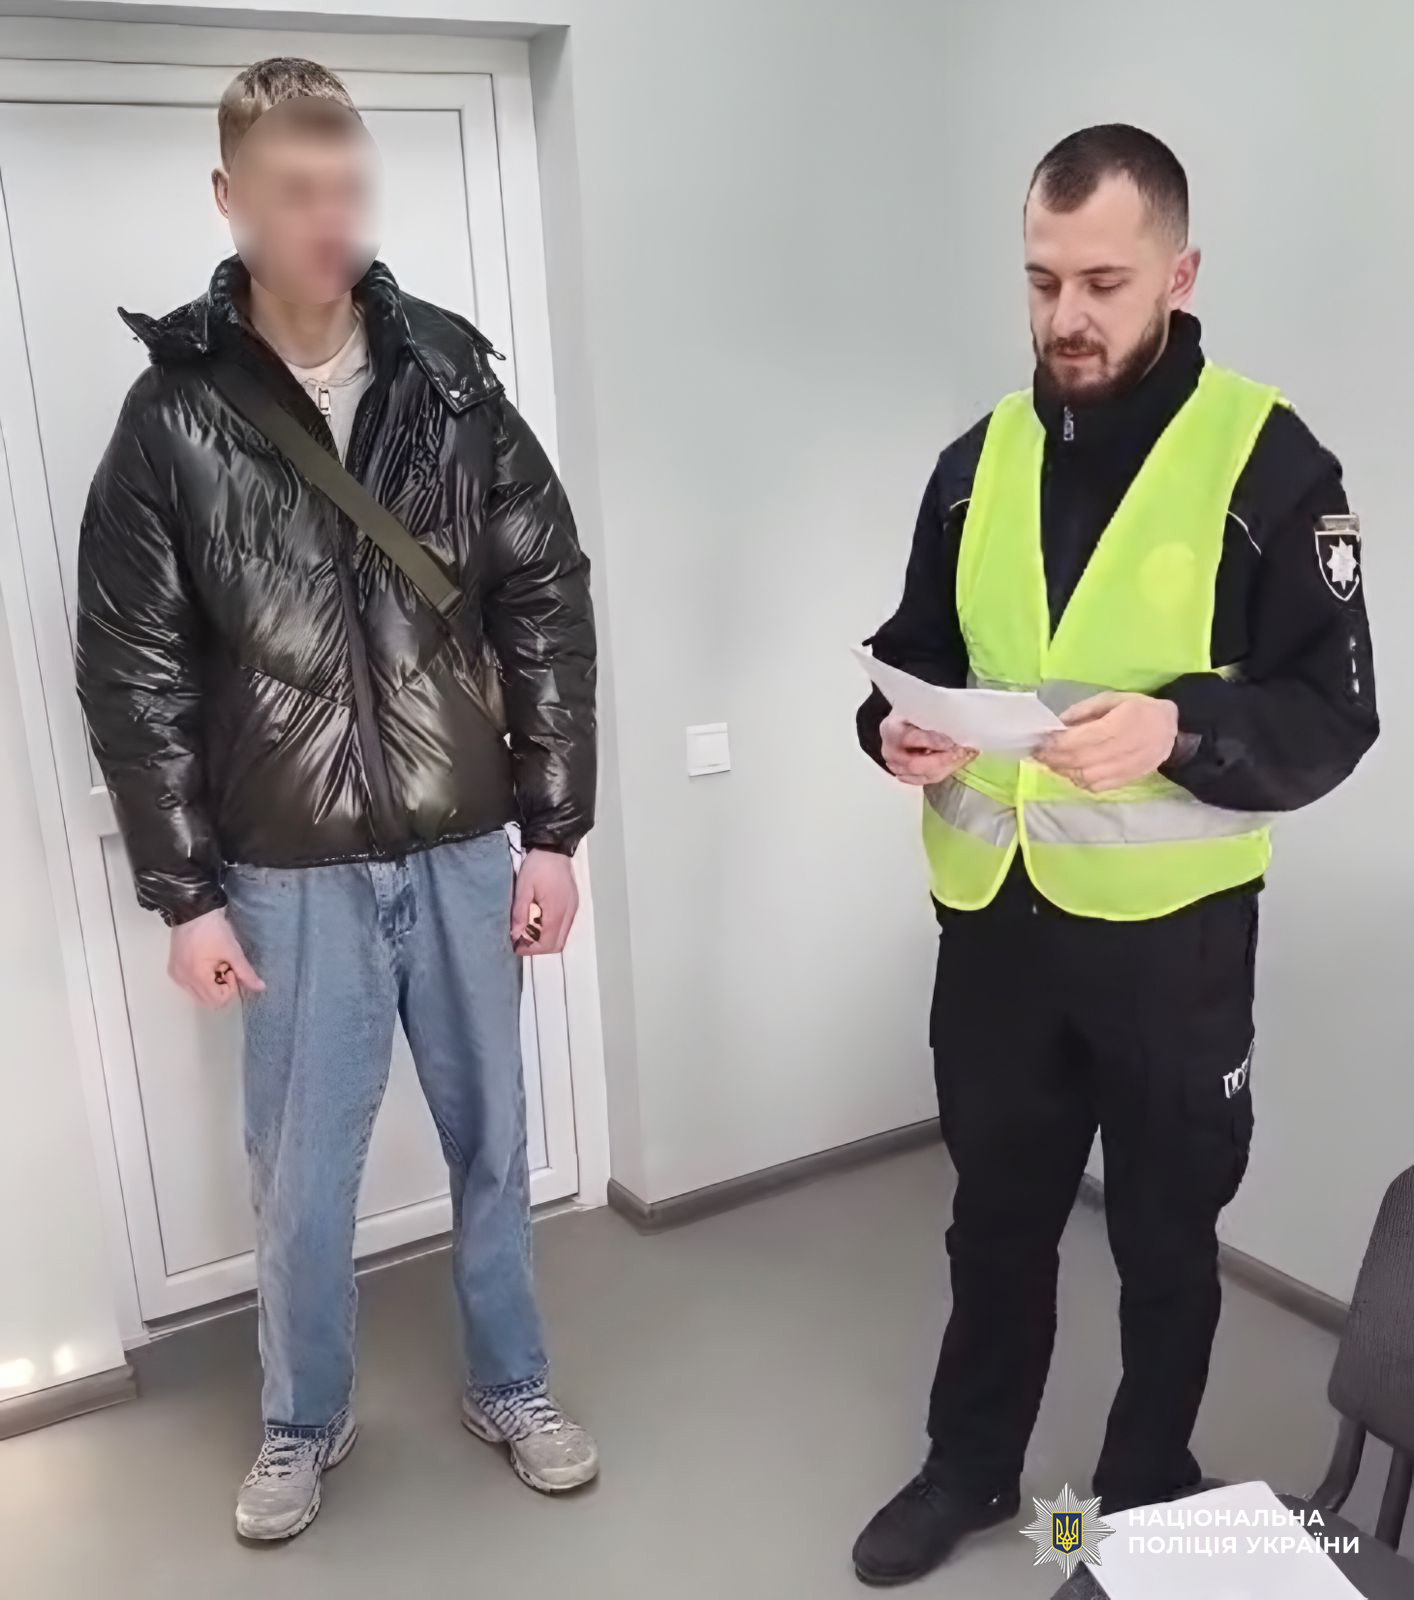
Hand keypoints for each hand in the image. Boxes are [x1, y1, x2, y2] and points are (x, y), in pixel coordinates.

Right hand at [168, 909, 264, 1008]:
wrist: (193, 911)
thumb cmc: (214, 930)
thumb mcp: (233, 952)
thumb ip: (246, 973)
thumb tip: (260, 988)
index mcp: (196, 977)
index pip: (218, 999)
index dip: (229, 987)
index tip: (230, 968)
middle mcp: (183, 981)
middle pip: (208, 1000)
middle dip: (221, 987)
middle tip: (223, 966)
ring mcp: (176, 976)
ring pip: (199, 994)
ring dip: (211, 983)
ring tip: (214, 962)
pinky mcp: (173, 970)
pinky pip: (191, 985)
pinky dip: (202, 979)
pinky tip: (205, 962)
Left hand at [511, 849, 578, 955]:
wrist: (554, 848)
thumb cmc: (538, 866)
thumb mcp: (523, 888)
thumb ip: (520, 913)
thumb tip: (515, 934)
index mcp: (557, 911)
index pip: (547, 943)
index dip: (531, 949)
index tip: (516, 946)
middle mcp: (569, 913)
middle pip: (557, 945)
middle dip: (538, 947)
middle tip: (521, 939)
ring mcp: (573, 909)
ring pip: (562, 937)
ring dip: (545, 939)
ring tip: (528, 930)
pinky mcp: (573, 904)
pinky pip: (564, 926)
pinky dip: (551, 930)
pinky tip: (538, 920)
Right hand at [880, 712, 976, 786]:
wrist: (895, 728)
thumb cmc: (909, 716)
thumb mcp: (917, 710)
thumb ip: (929, 718)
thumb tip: (953, 725)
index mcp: (892, 731)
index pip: (912, 739)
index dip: (933, 742)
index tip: (951, 743)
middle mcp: (891, 753)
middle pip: (915, 764)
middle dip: (942, 760)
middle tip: (962, 753)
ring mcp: (897, 768)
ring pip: (924, 775)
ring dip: (947, 767)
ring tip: (965, 758)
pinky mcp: (906, 777)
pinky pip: (928, 780)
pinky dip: (945, 772)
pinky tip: (958, 764)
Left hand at [1037, 692, 1178, 792]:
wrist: (1172, 729)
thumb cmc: (1139, 709)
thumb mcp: (1112, 699)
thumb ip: (1083, 710)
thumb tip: (1058, 723)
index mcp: (1119, 725)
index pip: (1081, 740)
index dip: (1056, 744)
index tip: (1039, 742)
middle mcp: (1123, 750)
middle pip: (1080, 761)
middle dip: (1054, 759)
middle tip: (1038, 754)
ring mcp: (1126, 769)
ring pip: (1085, 777)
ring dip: (1064, 771)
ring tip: (1051, 762)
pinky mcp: (1127, 781)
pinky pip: (1096, 787)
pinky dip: (1079, 781)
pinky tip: (1071, 771)